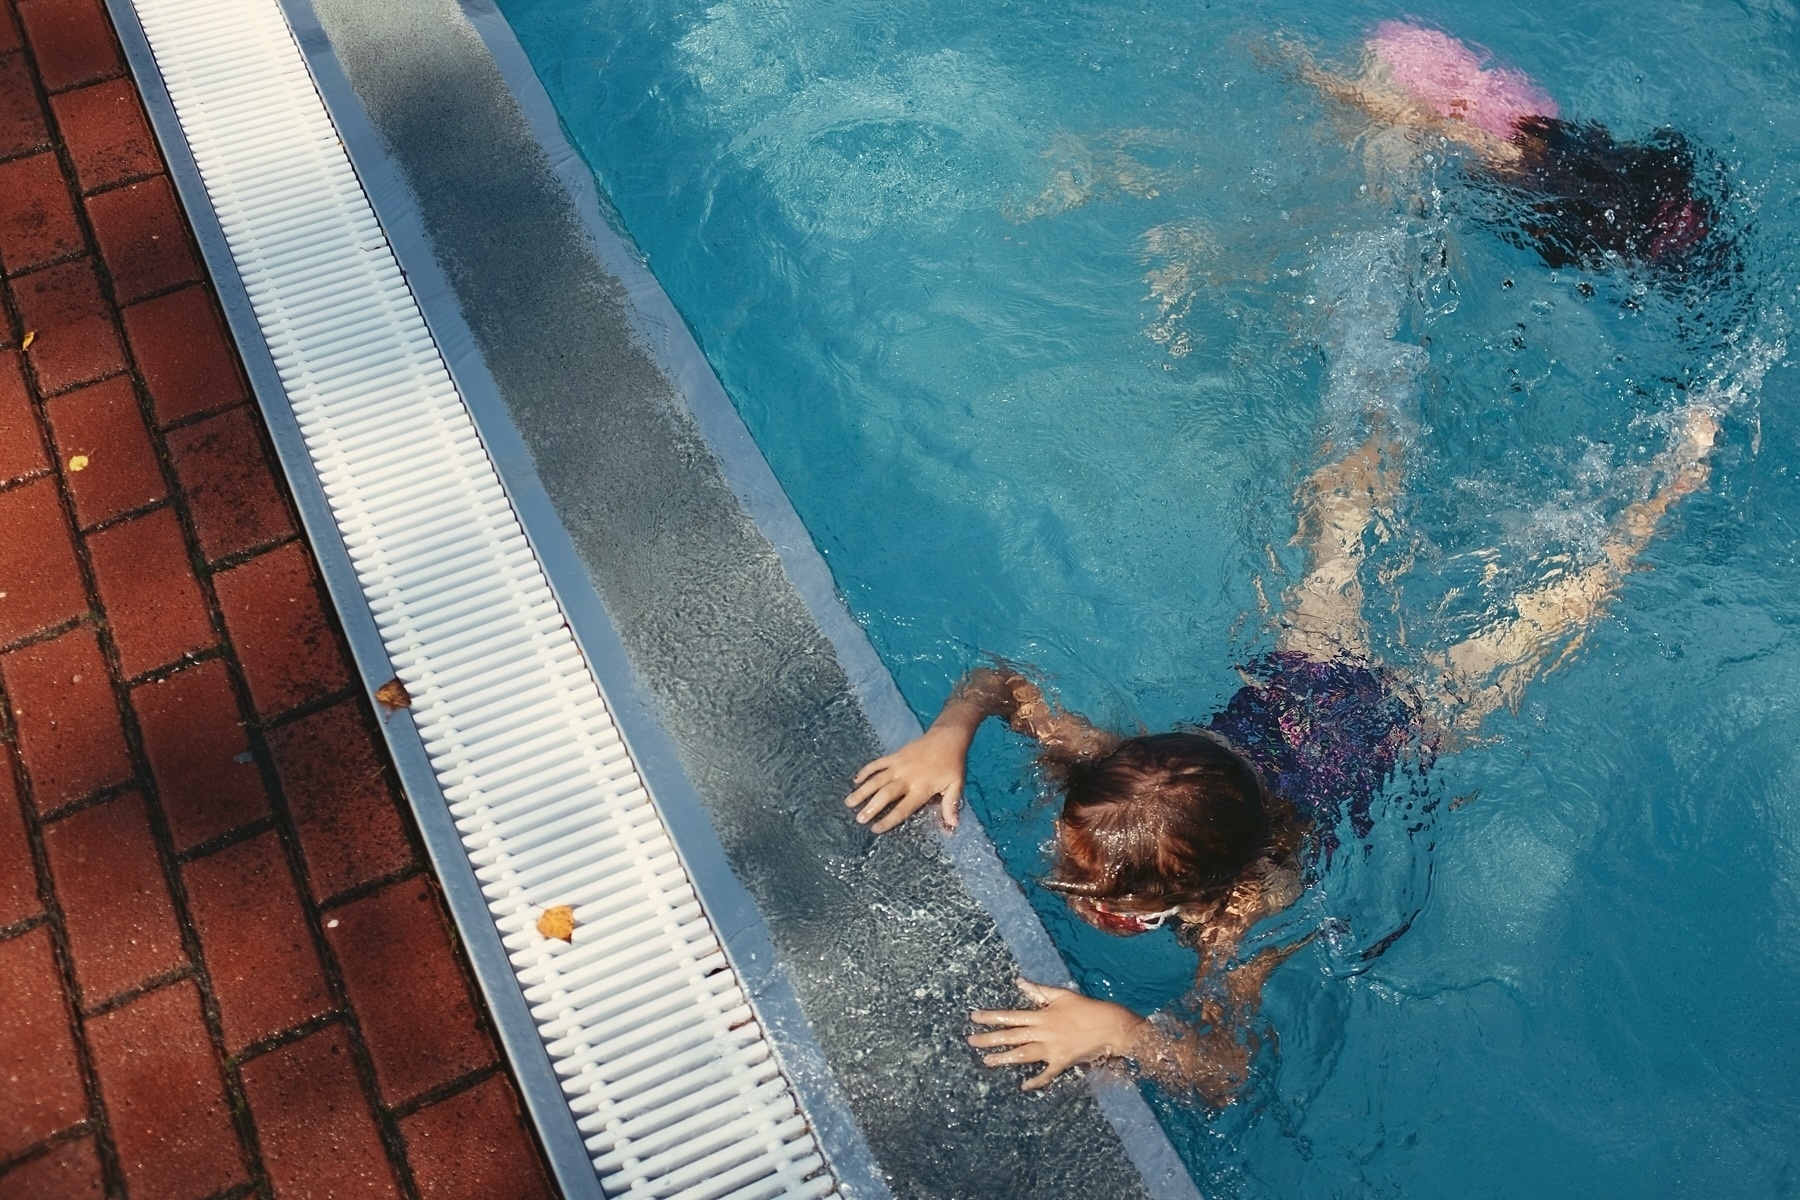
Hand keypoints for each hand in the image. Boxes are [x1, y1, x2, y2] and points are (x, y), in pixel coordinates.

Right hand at [844, 728, 967, 832]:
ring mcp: (899, 765)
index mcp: (922, 788)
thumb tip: (953, 825)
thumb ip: (951, 805)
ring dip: (862, 791)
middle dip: (871, 807)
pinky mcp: (895, 755)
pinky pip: (877, 763)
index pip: (903, 808)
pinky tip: (855, 780)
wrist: (948, 736)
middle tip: (859, 819)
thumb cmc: (953, 764)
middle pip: (885, 794)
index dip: (889, 820)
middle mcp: (907, 778)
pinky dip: (866, 771)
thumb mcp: (957, 785)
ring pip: (877, 780)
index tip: (875, 829)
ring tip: (849, 802)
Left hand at [968, 980, 1147, 1090]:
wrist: (1110, 1026)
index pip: (1011, 1016)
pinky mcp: (1062, 1062)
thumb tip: (1019, 982)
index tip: (974, 1017)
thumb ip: (1038, 990)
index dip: (991, 1017)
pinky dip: (1036, 1081)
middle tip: (971, 1041)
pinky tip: (1024, 1086)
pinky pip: (1047, 1074)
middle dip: (990, 1039)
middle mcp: (1043, 1032)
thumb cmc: (1086, 1007)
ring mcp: (1052, 1049)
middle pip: (1012, 1037)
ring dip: (1004, 1058)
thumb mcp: (1061, 995)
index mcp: (1042, 1015)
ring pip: (1023, 1055)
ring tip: (987, 1061)